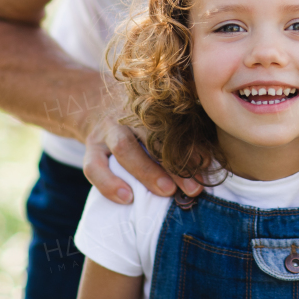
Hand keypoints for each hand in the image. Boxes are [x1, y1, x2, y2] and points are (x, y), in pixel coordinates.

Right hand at [82, 105, 202, 204]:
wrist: (91, 101)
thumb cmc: (138, 117)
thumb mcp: (156, 116)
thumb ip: (180, 133)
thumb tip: (208, 160)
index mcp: (150, 107)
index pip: (173, 125)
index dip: (192, 146)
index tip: (207, 166)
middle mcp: (129, 114)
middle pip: (153, 136)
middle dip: (175, 163)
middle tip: (193, 188)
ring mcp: (107, 130)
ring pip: (124, 148)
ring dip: (147, 171)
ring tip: (166, 191)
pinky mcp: (90, 147)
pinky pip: (94, 167)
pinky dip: (109, 184)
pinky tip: (127, 198)